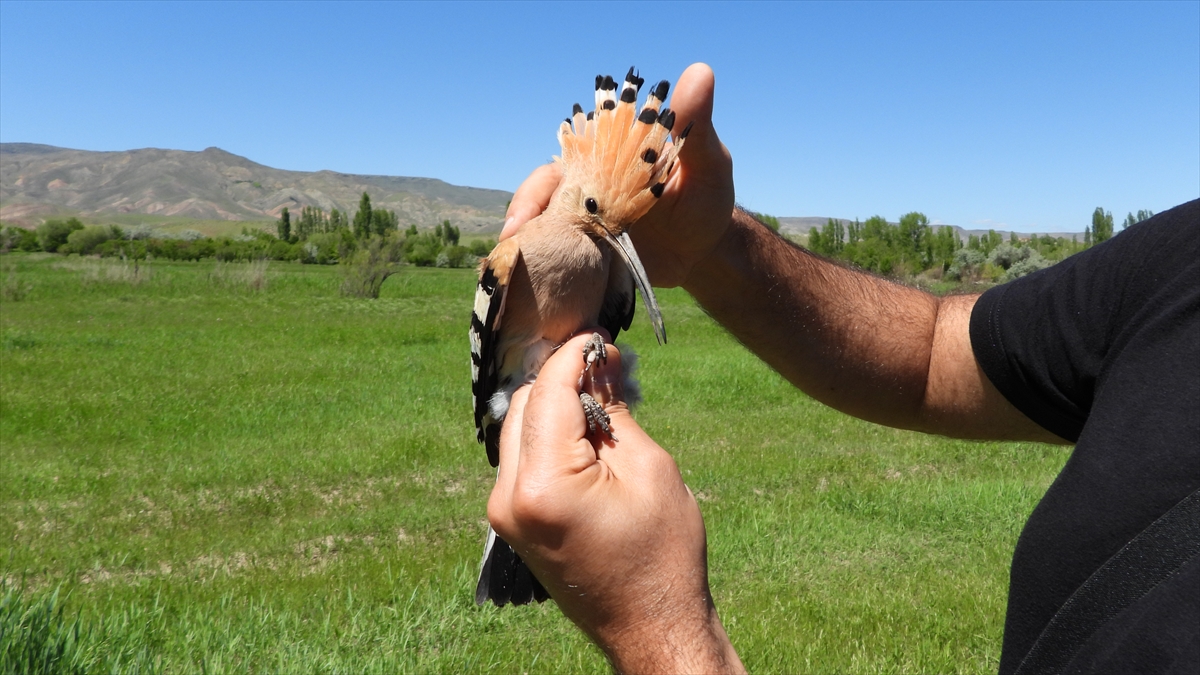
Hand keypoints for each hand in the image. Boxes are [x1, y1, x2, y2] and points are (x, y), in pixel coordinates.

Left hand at [487, 332, 743, 673]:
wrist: (650, 627)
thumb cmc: (662, 556)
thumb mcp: (648, 469)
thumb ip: (614, 408)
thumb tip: (600, 358)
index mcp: (542, 485)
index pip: (547, 392)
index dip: (573, 356)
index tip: (600, 336)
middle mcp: (508, 497)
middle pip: (523, 404)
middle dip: (562, 379)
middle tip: (609, 366)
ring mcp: (504, 512)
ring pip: (518, 428)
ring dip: (555, 405)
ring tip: (606, 397)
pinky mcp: (512, 520)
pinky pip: (523, 457)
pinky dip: (550, 435)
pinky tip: (589, 429)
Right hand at [501, 63, 735, 288]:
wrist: (704, 253)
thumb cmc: (706, 198)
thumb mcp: (708, 162)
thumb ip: (698, 125)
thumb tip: (699, 72)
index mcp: (609, 155)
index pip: (571, 150)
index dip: (547, 172)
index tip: (537, 194)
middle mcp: (587, 184)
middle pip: (543, 190)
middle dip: (524, 210)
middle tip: (514, 237)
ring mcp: (583, 220)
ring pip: (541, 224)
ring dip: (525, 242)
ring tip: (515, 266)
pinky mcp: (582, 252)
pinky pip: (553, 256)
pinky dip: (539, 266)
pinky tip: (531, 283)